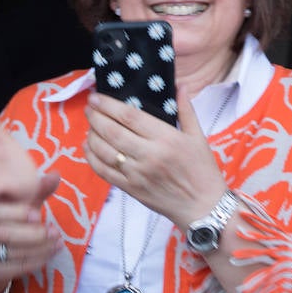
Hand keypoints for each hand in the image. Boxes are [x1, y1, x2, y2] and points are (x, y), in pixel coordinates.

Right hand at [0, 173, 62, 292]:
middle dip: (35, 233)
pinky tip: (52, 253)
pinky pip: (17, 266)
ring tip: (59, 241)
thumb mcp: (21, 205)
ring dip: (42, 247)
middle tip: (55, 231)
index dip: (17, 213)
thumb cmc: (9, 223)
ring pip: (15, 251)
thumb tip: (56, 175)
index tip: (36, 215)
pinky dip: (38, 260)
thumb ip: (36, 191)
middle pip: (7, 233)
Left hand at [85, 89, 228, 227]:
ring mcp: (137, 174)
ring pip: (104, 151)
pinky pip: (104, 172)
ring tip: (89, 125)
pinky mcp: (131, 189)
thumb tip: (180, 85)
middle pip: (112, 131)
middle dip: (96, 117)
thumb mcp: (199, 137)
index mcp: (166, 138)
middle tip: (89, 107)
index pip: (129, 116)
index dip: (109, 105)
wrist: (203, 207)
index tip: (97, 96)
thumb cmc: (202, 171)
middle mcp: (149, 155)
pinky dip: (92, 158)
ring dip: (92, 135)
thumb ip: (186, 110)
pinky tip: (88, 147)